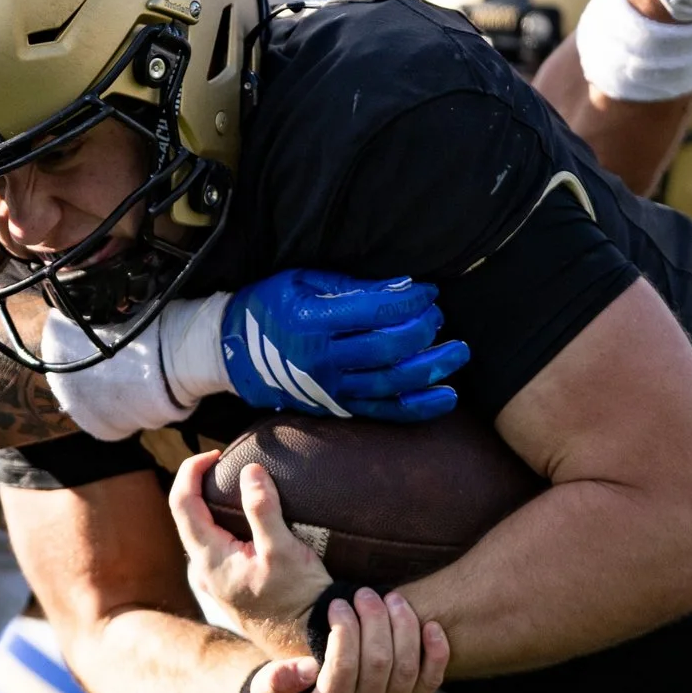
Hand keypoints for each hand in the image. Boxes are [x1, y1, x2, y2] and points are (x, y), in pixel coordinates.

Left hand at [171, 452, 332, 654]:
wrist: (307, 644)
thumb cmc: (299, 600)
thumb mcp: (285, 552)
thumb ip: (264, 511)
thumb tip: (251, 471)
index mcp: (208, 560)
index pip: (181, 502)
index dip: (191, 470)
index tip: (215, 454)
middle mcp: (203, 572)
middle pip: (187, 516)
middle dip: (201, 484)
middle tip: (226, 464)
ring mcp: (214, 582)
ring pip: (201, 533)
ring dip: (212, 506)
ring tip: (237, 487)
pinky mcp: (228, 588)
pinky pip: (217, 547)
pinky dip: (225, 525)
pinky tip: (249, 522)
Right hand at [222, 270, 467, 423]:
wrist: (233, 353)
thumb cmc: (270, 307)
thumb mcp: (302, 281)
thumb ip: (352, 286)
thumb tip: (403, 288)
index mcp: (313, 322)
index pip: (375, 311)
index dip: (410, 301)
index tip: (428, 292)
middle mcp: (323, 360)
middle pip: (388, 348)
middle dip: (423, 331)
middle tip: (439, 318)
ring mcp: (331, 389)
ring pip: (391, 382)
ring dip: (431, 369)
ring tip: (458, 353)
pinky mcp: (336, 408)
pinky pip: (383, 411)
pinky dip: (417, 407)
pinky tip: (446, 397)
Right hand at [246, 585, 447, 692]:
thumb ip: (274, 681)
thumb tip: (307, 667)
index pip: (342, 667)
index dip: (344, 628)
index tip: (338, 603)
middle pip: (378, 663)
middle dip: (374, 620)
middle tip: (365, 593)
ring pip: (406, 668)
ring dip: (403, 627)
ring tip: (391, 597)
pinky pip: (432, 681)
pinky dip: (437, 652)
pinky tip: (430, 624)